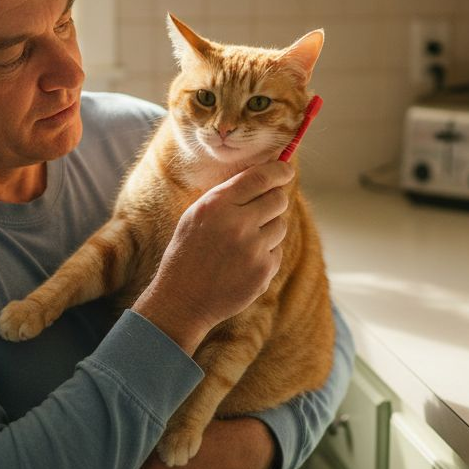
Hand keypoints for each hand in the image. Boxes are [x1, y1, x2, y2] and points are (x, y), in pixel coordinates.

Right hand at [132, 161, 293, 352]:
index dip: (279, 170)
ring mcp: (253, 250)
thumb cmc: (188, 252)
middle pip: (279, 199)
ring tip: (244, 242)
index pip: (260, 177)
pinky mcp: (264, 271)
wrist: (182, 300)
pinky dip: (265, 254)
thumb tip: (263, 175)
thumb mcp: (197, 215)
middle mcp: (238, 225)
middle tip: (264, 206)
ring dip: (269, 228)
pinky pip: (276, 251)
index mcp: (217, 205)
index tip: (286, 169)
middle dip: (275, 199)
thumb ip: (228, 195)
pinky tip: (242, 263)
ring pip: (281, 225)